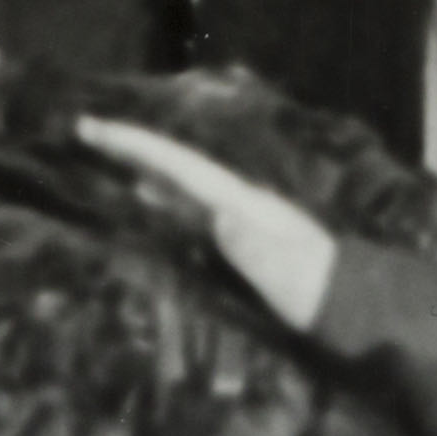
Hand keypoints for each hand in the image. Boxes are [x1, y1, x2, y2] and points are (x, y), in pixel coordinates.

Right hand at [81, 116, 336, 334]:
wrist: (354, 307)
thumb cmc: (320, 294)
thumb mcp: (290, 276)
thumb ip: (256, 250)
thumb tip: (219, 216)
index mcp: (242, 203)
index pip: (180, 165)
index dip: (135, 145)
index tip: (94, 128)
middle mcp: (237, 201)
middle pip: (174, 164)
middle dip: (130, 146)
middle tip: (83, 129)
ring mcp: (238, 218)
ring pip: (177, 182)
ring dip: (140, 165)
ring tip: (103, 153)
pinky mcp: (238, 240)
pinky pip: (185, 207)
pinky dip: (158, 194)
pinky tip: (145, 197)